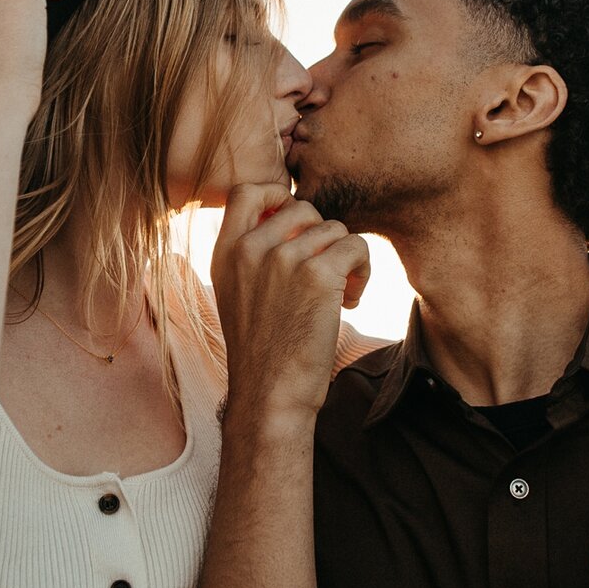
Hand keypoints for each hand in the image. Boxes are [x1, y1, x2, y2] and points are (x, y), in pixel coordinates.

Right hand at [210, 181, 370, 430]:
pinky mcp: (317, 275)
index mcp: (226, 252)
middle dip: (322, 236)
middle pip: (303, 207)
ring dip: (345, 259)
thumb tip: (288, 216)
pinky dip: (362, 271)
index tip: (296, 228)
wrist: (270, 396)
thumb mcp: (236, 294)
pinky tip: (350, 301)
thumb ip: (251, 255)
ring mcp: (283, 258)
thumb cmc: (262, 352)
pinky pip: (356, 246)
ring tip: (338, 295)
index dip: (277, 196)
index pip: (247, 190)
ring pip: (335, 229)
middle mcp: (251, 248)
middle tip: (324, 274)